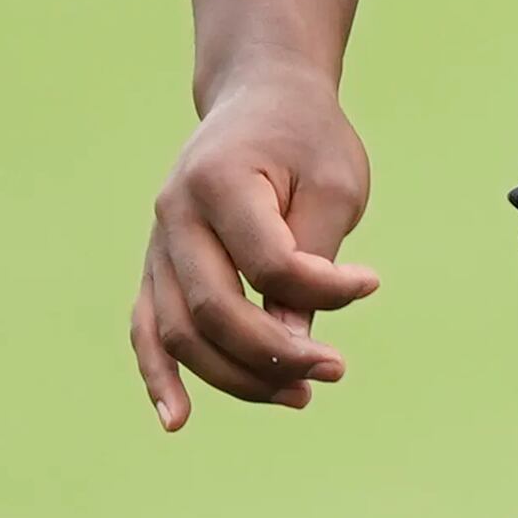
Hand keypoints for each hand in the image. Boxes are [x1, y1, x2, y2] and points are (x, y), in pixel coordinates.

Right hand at [130, 69, 380, 428]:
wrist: (261, 96)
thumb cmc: (306, 138)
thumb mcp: (332, 183)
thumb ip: (313, 261)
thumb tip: (296, 349)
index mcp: (219, 180)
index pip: (268, 262)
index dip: (322, 289)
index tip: (370, 282)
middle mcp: (174, 214)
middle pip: (213, 309)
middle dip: (275, 354)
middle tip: (336, 370)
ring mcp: (156, 244)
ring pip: (180, 333)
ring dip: (236, 376)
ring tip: (300, 396)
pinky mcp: (156, 266)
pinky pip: (147, 329)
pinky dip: (159, 376)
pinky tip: (178, 420)